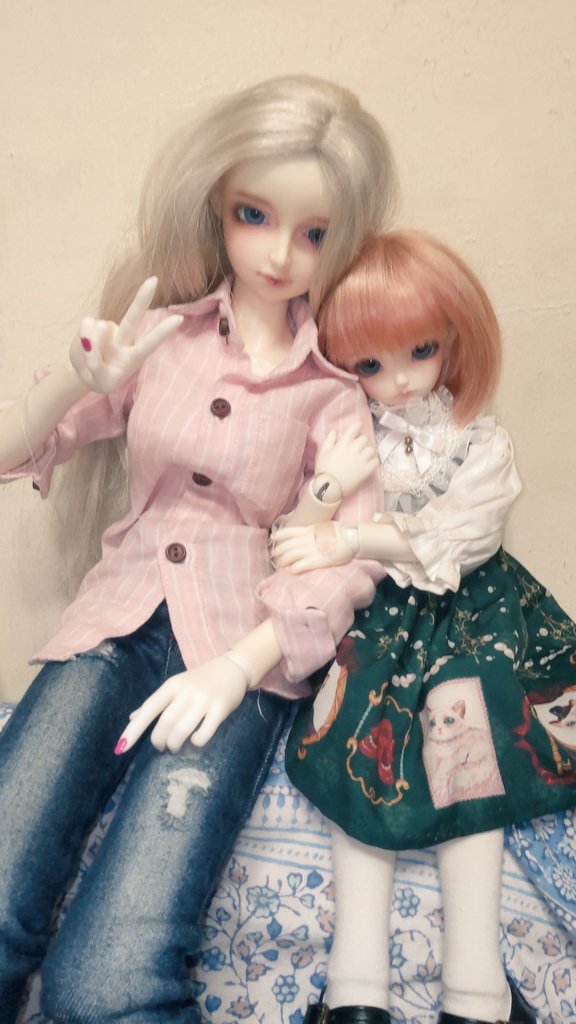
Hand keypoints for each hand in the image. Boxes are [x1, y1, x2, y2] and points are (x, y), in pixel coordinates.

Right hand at [69, 277, 182, 393]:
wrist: (84, 374)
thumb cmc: (101, 380)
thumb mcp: (101, 381)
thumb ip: (96, 365)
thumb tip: (88, 341)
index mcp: (133, 357)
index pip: (150, 343)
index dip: (163, 332)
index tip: (179, 319)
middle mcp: (124, 339)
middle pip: (133, 316)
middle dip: (142, 298)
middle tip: (154, 279)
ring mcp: (108, 330)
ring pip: (99, 329)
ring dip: (90, 345)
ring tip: (90, 358)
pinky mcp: (91, 324)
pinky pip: (86, 324)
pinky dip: (82, 336)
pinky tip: (84, 344)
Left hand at [114, 656, 247, 753]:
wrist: (232, 668)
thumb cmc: (200, 680)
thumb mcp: (176, 686)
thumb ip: (156, 702)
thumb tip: (133, 717)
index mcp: (172, 685)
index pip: (148, 709)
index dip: (133, 729)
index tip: (121, 748)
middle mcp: (186, 691)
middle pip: (164, 723)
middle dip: (158, 741)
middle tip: (161, 747)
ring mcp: (204, 699)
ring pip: (181, 731)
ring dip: (175, 744)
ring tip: (175, 746)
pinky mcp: (220, 708)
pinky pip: (203, 733)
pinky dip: (196, 742)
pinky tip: (196, 740)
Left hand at [272, 521, 356, 572]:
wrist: (351, 538)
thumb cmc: (342, 531)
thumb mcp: (324, 526)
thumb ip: (315, 530)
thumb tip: (311, 532)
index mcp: (307, 530)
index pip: (288, 532)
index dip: (279, 535)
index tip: (273, 537)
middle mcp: (305, 540)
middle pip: (286, 546)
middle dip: (278, 551)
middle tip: (275, 556)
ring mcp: (309, 550)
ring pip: (289, 556)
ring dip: (283, 561)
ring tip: (281, 565)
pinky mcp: (315, 561)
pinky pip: (299, 566)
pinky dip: (293, 569)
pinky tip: (291, 571)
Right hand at [314, 421, 378, 495]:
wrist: (330, 488)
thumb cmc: (324, 471)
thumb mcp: (322, 453)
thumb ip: (329, 440)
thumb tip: (334, 431)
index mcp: (342, 444)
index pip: (354, 429)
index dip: (358, 424)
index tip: (359, 424)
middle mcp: (353, 450)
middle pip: (364, 439)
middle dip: (361, 441)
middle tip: (357, 447)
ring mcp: (361, 460)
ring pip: (371, 449)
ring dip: (367, 451)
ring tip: (362, 457)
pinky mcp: (367, 470)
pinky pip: (375, 460)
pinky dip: (373, 461)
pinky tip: (367, 464)